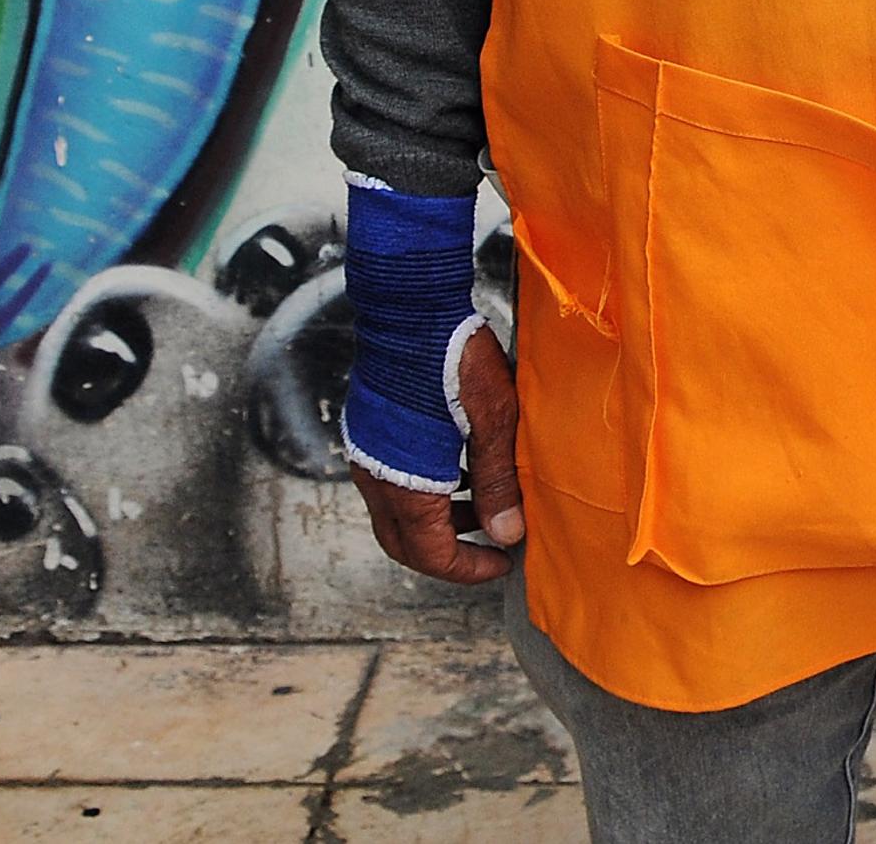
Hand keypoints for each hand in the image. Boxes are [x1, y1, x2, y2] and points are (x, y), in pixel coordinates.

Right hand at [352, 322, 523, 582]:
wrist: (410, 307)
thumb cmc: (456, 359)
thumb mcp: (493, 420)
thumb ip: (498, 481)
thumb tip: (508, 534)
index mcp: (406, 483)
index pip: (430, 555)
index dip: (468, 568)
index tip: (502, 562)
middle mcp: (376, 476)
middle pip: (405, 543)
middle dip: (447, 555)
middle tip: (490, 548)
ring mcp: (367, 453)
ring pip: (397, 513)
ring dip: (436, 522)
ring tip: (482, 507)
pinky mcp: (369, 432)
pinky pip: (391, 482)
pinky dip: (422, 493)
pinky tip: (457, 471)